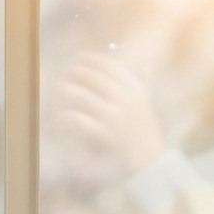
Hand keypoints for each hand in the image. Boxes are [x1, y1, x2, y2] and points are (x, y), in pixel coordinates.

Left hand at [59, 52, 167, 172]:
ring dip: (69, 90)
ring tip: (61, 89)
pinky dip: (68, 116)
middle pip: (94, 78)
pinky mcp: (105, 133)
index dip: (92, 59)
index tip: (78, 56)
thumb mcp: (147, 102)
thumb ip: (144, 81)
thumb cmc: (146, 128)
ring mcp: (115, 116)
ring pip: (83, 96)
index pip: (111, 66)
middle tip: (67, 72)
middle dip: (77, 72)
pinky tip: (61, 115)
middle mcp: (126, 99)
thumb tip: (145, 64)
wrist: (151, 157)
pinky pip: (80, 121)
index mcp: (136, 89)